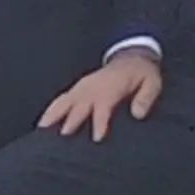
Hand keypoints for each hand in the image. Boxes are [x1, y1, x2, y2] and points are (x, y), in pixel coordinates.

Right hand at [38, 50, 162, 140]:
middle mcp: (94, 87)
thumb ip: (146, 98)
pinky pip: (62, 99)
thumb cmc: (142, 74)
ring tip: (42, 130)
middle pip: (80, 105)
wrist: (132, 57)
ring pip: (65, 101)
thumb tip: (138, 114)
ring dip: (54, 114)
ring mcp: (83, 87)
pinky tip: (43, 123)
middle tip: (63, 137)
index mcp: (111, 87)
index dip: (100, 122)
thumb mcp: (152, 83)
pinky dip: (51, 110)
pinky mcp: (78, 88)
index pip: (103, 106)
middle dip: (71, 121)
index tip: (97, 138)